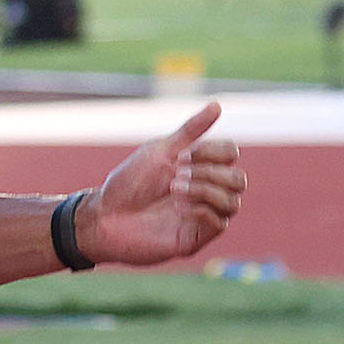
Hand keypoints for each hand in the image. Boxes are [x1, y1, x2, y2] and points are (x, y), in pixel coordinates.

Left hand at [77, 102, 244, 265]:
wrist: (105, 216)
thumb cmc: (128, 183)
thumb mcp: (160, 151)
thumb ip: (190, 130)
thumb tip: (217, 104)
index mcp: (198, 168)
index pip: (230, 154)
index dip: (214, 152)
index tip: (183, 155)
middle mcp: (204, 192)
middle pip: (238, 179)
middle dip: (210, 172)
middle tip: (177, 173)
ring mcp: (201, 216)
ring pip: (233, 202)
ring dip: (204, 191)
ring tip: (173, 189)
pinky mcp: (196, 238)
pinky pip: (220, 223)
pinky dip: (202, 209)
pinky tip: (178, 208)